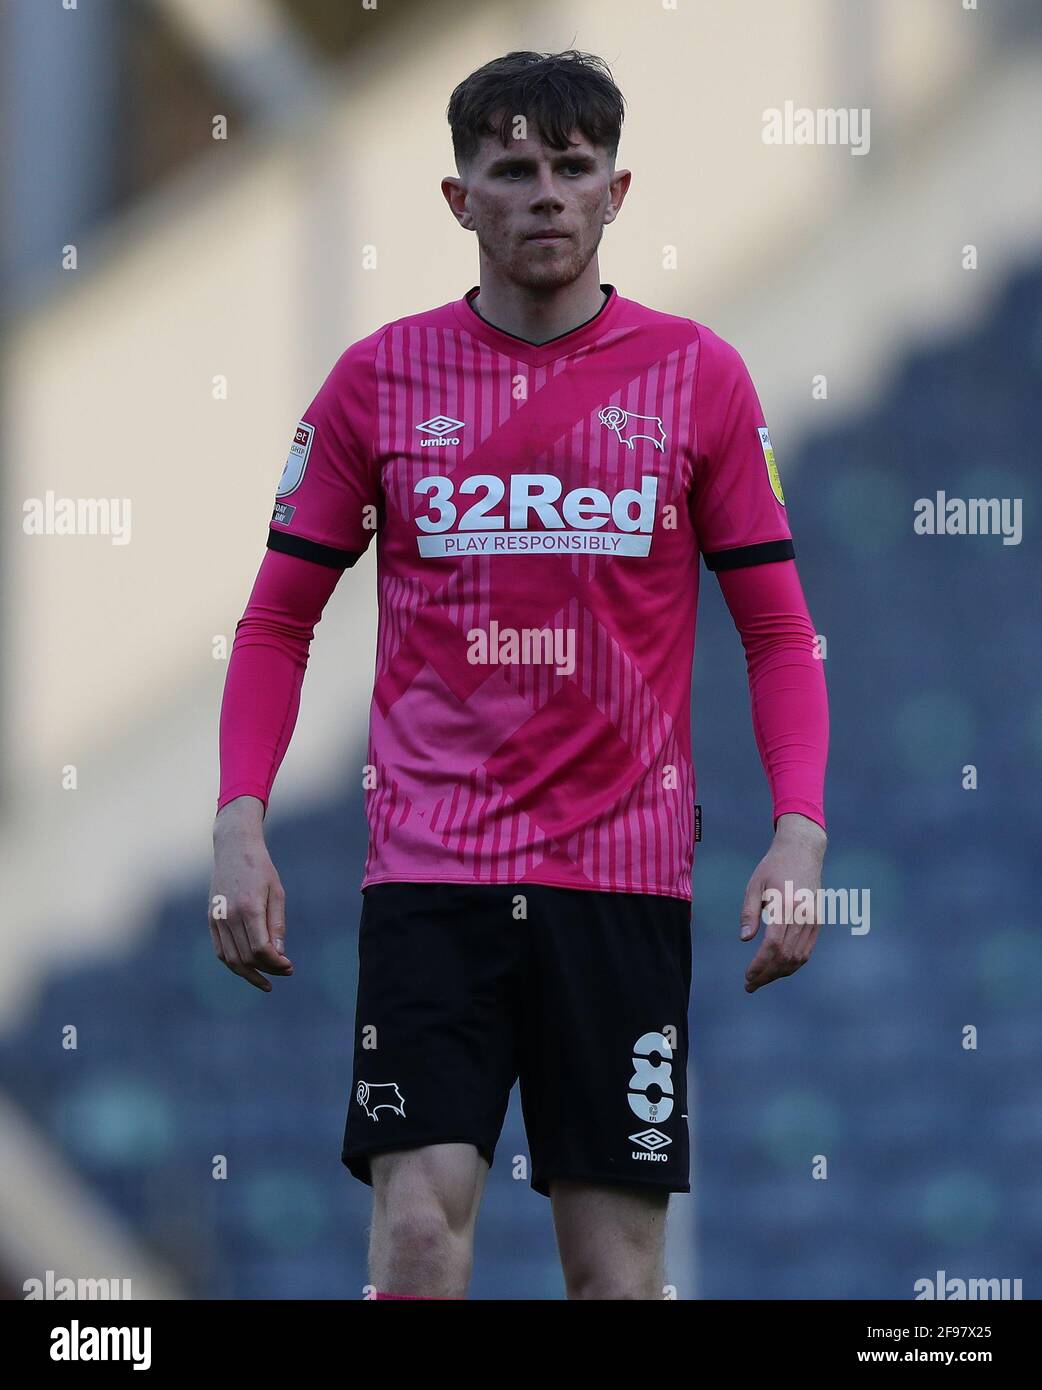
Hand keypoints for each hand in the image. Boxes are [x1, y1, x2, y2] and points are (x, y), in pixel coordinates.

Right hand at [209, 796, 293, 990]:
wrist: (234, 848)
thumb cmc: (261, 868)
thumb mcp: (277, 892)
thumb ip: (277, 924)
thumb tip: (279, 954)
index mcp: (249, 907)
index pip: (261, 948)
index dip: (275, 963)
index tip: (289, 966)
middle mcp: (229, 915)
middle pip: (246, 957)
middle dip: (267, 969)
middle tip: (285, 972)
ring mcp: (217, 918)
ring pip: (230, 959)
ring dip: (249, 974)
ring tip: (266, 981)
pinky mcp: (211, 919)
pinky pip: (220, 950)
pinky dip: (233, 963)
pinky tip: (248, 969)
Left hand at [740, 813, 826, 992]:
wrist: (803, 851)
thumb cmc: (773, 866)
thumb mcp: (754, 885)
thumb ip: (749, 912)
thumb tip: (745, 939)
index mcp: (786, 905)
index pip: (773, 945)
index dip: (760, 965)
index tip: (747, 975)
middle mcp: (803, 915)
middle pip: (786, 956)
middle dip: (767, 974)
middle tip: (750, 985)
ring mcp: (813, 919)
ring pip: (799, 957)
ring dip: (779, 973)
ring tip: (761, 980)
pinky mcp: (818, 921)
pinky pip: (807, 950)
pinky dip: (793, 964)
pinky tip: (777, 969)